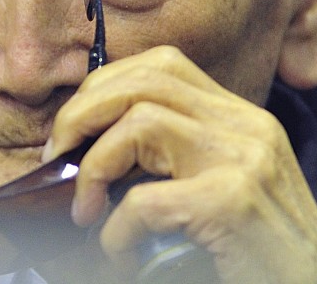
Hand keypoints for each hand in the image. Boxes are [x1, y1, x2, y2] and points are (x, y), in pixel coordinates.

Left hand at [42, 46, 316, 283]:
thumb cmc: (256, 251)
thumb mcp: (219, 184)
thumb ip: (174, 155)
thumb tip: (90, 143)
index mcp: (239, 118)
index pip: (161, 65)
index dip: (104, 88)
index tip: (73, 131)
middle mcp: (246, 127)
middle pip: (143, 80)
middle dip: (81, 114)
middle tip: (60, 158)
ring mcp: (244, 161)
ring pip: (140, 122)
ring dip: (96, 166)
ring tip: (86, 208)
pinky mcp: (231, 203)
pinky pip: (146, 199)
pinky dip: (117, 227)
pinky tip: (119, 250)